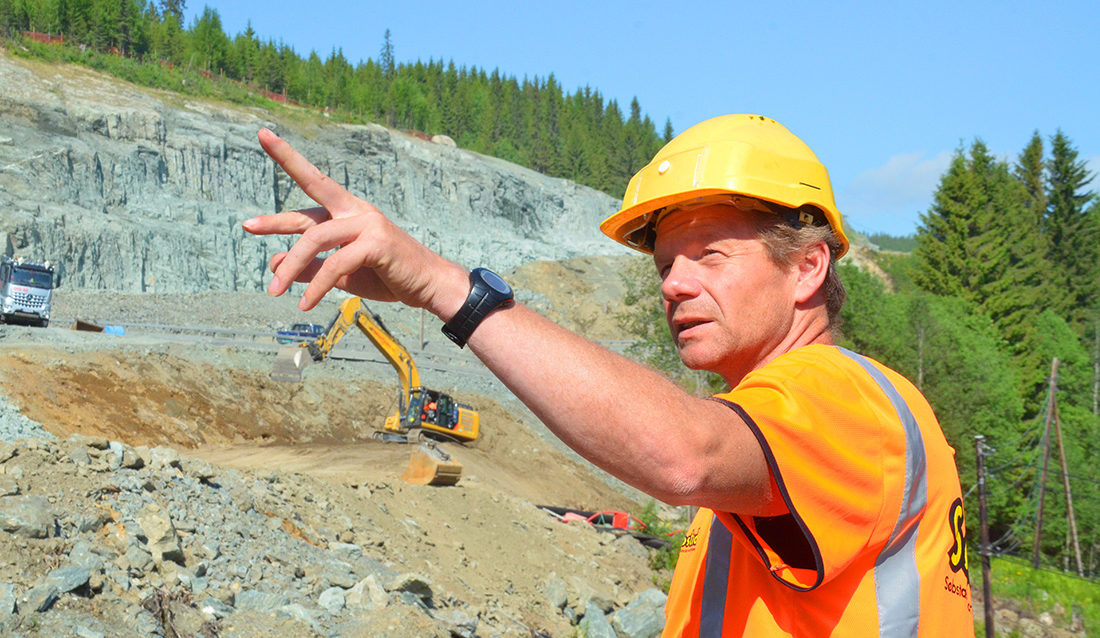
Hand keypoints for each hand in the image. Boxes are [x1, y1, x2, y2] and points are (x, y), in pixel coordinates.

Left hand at [241, 128, 465, 313]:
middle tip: (247, 226)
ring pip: (316, 240)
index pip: (312, 186)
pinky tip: (305, 303)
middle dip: (277, 215)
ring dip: (291, 268)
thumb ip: (311, 266)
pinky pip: (335, 265)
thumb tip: (275, 262)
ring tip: (274, 292)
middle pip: (309, 206)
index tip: (263, 136)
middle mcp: (356, 211)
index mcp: (349, 212)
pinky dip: (316, 286)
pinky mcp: (376, 243)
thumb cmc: (389, 276)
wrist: (429, 286)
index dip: (288, 160)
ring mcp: (367, 224)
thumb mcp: (343, 273)